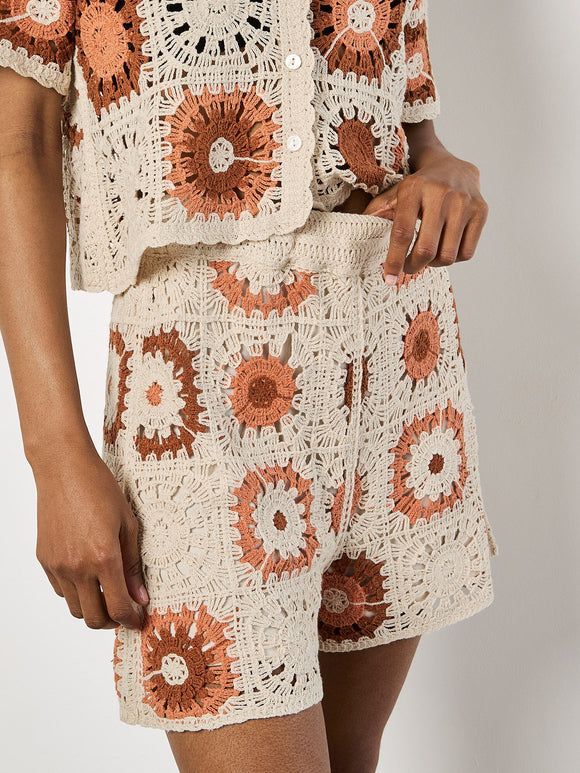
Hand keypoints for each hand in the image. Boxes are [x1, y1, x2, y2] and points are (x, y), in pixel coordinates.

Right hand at [33, 444, 147, 630]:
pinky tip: (88, 576)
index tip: (138, 620)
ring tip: (107, 593)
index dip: (131, 620)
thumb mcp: (128, 523)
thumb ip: (133, 564)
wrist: (63, 468)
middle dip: (112, 622)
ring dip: (93, 609)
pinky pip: (61, 590)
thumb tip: (141, 596)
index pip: (118, 607)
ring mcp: (58, 565)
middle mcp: (77, 566)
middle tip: (124, 611)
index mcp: (103, 557)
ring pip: (75, 608)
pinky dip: (76, 592)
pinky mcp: (44, 559)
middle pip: (94, 618)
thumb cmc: (99, 488)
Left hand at [362, 151, 488, 283]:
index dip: (394, 260)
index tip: (388, 278)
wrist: (452, 167)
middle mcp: (441, 194)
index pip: (402, 233)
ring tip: (427, 256)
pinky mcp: (481, 211)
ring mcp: (465, 202)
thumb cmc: (419, 187)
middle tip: (408, 268)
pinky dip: (453, 259)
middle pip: (426, 249)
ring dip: (433, 264)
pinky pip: (466, 253)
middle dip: (413, 267)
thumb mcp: (396, 194)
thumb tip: (357, 231)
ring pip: (447, 256)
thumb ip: (378, 212)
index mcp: (414, 189)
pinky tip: (444, 249)